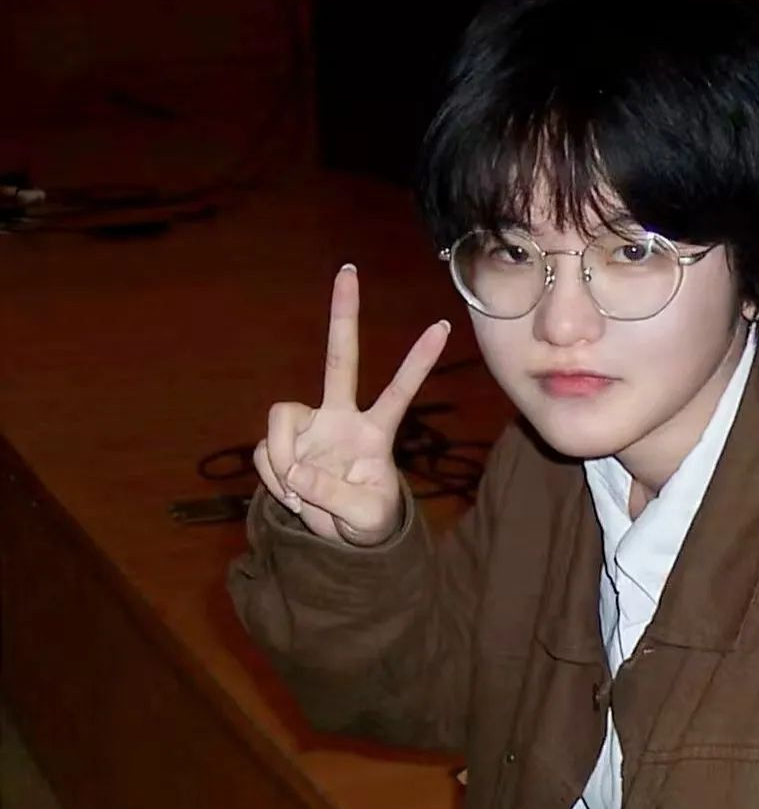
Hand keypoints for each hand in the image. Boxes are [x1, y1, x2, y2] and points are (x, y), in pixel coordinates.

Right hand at [254, 264, 450, 545]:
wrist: (342, 538)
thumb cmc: (368, 520)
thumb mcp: (363, 518)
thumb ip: (331, 495)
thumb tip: (294, 472)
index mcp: (376, 431)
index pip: (400, 390)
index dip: (418, 361)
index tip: (443, 325)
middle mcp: (342, 418)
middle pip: (341, 358)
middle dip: (344, 315)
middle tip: (349, 270)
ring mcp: (311, 428)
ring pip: (281, 416)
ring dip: (280, 454)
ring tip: (296, 490)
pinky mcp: (285, 446)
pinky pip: (266, 453)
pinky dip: (273, 477)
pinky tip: (289, 493)